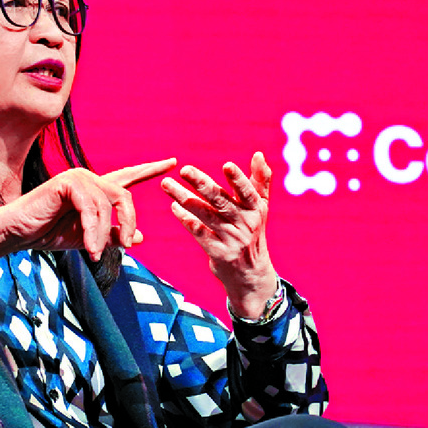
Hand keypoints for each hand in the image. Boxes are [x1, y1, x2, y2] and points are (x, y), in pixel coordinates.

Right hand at [0, 158, 175, 266]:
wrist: (17, 233)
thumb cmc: (48, 233)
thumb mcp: (88, 239)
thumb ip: (113, 236)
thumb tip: (139, 238)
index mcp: (96, 189)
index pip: (128, 177)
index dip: (151, 170)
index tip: (173, 163)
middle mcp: (89, 179)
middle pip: (124, 197)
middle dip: (128, 222)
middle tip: (127, 246)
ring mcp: (78, 178)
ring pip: (107, 206)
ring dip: (103, 235)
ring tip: (95, 254)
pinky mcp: (67, 183)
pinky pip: (91, 209)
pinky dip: (92, 231)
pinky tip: (89, 248)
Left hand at [161, 152, 277, 318]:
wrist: (250, 273)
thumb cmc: (252, 232)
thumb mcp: (260, 208)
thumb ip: (260, 180)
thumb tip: (258, 154)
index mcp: (256, 209)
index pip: (247, 192)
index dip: (238, 179)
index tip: (227, 165)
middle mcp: (245, 224)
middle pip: (221, 201)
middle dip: (202, 184)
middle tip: (184, 169)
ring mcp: (231, 239)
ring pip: (205, 215)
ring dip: (184, 198)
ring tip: (166, 184)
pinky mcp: (218, 253)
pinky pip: (199, 233)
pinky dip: (186, 219)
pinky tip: (174, 207)